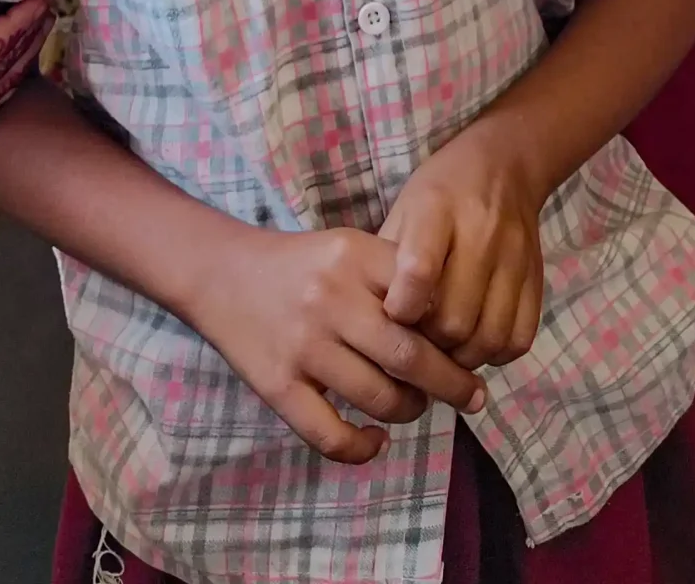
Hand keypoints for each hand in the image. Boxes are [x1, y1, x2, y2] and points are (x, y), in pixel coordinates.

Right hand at [190, 223, 487, 463]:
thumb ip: (394, 274)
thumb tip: (455, 321)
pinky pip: (330, 435)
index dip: (455, 329)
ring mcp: (303, 346)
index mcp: (354, 257)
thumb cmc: (301, 264)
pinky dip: (362, 448)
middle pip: (411, 355)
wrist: (221, 274)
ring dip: (410, 410)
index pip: (424, 298)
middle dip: (452, 383)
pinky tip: (375, 440)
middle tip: (473, 396)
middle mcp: (331, 300)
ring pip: (379, 397)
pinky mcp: (277, 386)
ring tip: (417, 406)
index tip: (472, 347)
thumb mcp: (349, 248)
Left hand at [379, 122, 545, 370]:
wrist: (504, 164)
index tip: (390, 318)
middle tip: (417, 342)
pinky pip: (519, 337)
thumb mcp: (404, 210)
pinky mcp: (537, 278)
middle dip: (429, 344)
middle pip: (454, 318)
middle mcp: (481, 232)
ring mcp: (514, 257)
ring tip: (444, 351)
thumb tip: (373, 324)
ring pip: (489, 336)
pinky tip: (476, 345)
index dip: (400, 308)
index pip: (418, 270)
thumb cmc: (439, 193)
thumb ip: (387, 262)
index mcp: (437, 208)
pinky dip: (495, 355)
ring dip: (461, 357)